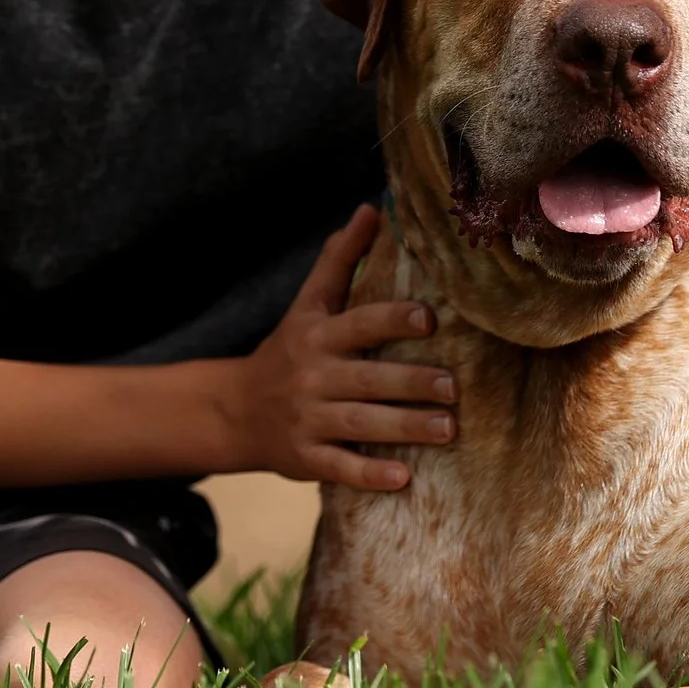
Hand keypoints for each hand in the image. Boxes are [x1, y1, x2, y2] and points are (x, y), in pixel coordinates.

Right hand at [229, 205, 456, 489]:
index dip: (393, 320)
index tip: (429, 319)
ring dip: (404, 428)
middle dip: (411, 383)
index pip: (359, 323)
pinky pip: (339, 468)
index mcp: (317, 335)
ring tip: (448, 429)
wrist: (234, 411)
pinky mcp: (304, 459)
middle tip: (454, 387)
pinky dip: (369, 474)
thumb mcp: (307, 305)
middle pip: (367, 379)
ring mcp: (307, 419)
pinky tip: (403, 478)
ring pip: (359, 424)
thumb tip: (372, 209)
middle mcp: (312, 376)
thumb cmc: (288, 351)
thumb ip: (339, 260)